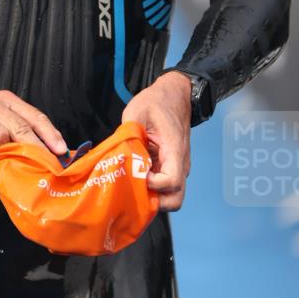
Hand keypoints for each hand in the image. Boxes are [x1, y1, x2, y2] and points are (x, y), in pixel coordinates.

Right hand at [0, 90, 67, 159]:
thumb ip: (15, 126)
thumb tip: (42, 149)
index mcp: (6, 100)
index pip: (34, 116)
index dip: (50, 134)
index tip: (62, 151)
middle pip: (20, 127)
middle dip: (36, 149)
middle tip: (45, 166)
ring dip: (3, 150)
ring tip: (3, 159)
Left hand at [122, 72, 191, 210]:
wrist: (174, 96)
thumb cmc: (157, 102)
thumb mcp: (137, 111)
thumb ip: (128, 135)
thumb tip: (118, 157)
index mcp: (174, 150)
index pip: (171, 181)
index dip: (153, 185)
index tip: (138, 174)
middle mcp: (180, 164)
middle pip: (174, 199)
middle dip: (153, 201)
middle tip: (133, 189)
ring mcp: (176, 167)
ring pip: (169, 197)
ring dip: (151, 197)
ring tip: (131, 184)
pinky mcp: (169, 167)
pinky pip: (163, 188)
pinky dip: (150, 190)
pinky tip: (134, 178)